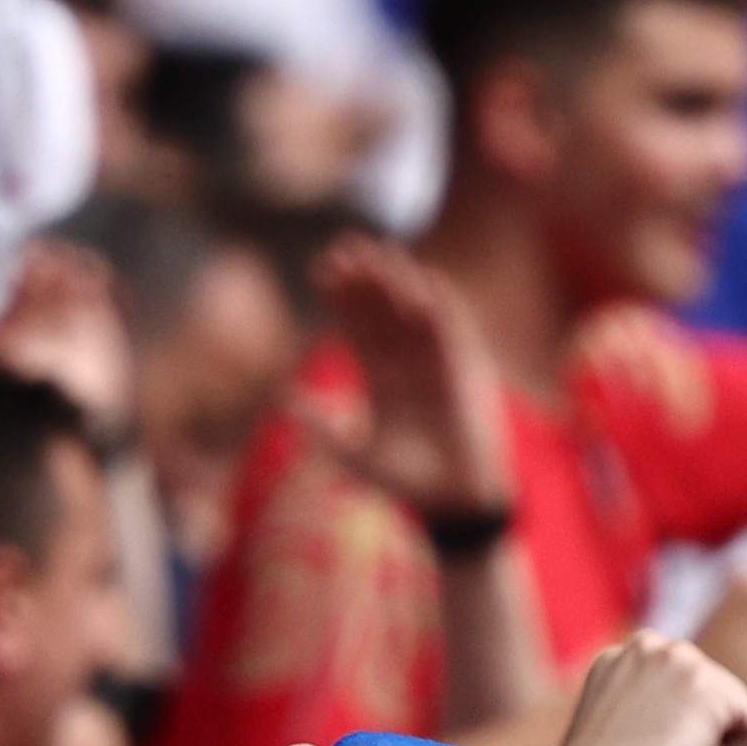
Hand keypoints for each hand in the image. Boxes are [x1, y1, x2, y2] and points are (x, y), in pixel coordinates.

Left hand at [301, 239, 521, 526]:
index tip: (323, 266)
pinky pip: (453, 334)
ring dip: (399, 284)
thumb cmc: (403, 482)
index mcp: (378, 380)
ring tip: (381, 252)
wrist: (450, 500)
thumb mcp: (352, 453)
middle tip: (347, 244)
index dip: (341, 298)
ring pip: (413, 314)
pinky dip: (442, 309)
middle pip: (382, 312)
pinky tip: (427, 282)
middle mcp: (405, 366)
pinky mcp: (463, 374)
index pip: (357, 328)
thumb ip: (320, 425)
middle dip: (366, 280)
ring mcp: (434, 367)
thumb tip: (283, 396)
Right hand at [544, 632, 746, 745]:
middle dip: (696, 738)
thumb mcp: (624, 744)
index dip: (670, 735)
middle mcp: (650, 645)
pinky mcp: (711, 686)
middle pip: (713, 697)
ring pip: (736, 711)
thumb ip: (671, 735)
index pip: (681, 694)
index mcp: (621, 656)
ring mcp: (682, 660)